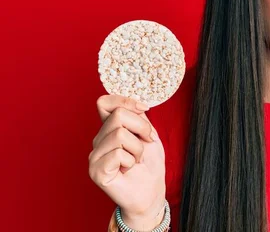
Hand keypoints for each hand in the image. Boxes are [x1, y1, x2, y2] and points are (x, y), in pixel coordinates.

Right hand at [88, 95, 165, 228]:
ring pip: (119, 134)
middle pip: (118, 115)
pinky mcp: (96, 171)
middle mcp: (98, 140)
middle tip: (145, 144)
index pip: (104, 103)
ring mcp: (95, 156)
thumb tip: (136, 105)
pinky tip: (128, 169)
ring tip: (136, 160)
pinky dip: (131, 161)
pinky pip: (117, 153)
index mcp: (109, 130)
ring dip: (137, 148)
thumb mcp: (149, 135)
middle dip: (141, 128)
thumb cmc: (150, 165)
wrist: (151, 191)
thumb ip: (139, 119)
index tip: (144, 109)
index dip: (124, 101)